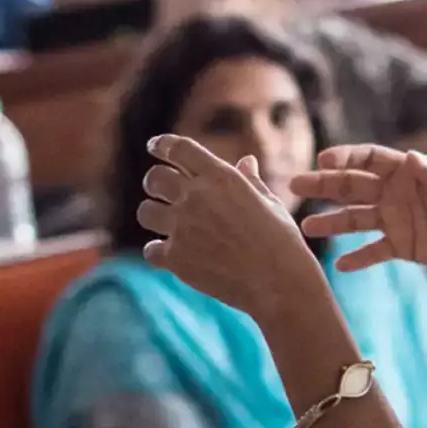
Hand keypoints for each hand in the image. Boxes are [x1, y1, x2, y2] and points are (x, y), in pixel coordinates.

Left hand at [140, 134, 325, 323]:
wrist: (278, 283)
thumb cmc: (280, 241)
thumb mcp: (270, 202)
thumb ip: (250, 180)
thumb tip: (246, 161)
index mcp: (221, 177)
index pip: (179, 148)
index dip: (162, 144)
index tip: (154, 146)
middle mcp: (197, 197)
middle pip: (155, 177)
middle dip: (154, 182)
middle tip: (159, 191)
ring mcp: (183, 227)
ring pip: (146, 211)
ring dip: (153, 215)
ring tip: (163, 224)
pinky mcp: (176, 258)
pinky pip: (151, 250)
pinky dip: (158, 253)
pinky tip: (169, 255)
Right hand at [295, 145, 426, 271]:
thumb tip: (412, 157)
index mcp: (406, 171)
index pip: (368, 160)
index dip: (346, 157)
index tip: (323, 161)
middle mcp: (394, 193)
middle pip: (351, 186)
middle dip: (323, 184)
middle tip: (292, 184)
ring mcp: (395, 220)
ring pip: (355, 219)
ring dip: (331, 222)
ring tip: (305, 227)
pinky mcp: (402, 246)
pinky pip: (374, 252)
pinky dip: (357, 259)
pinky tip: (337, 266)